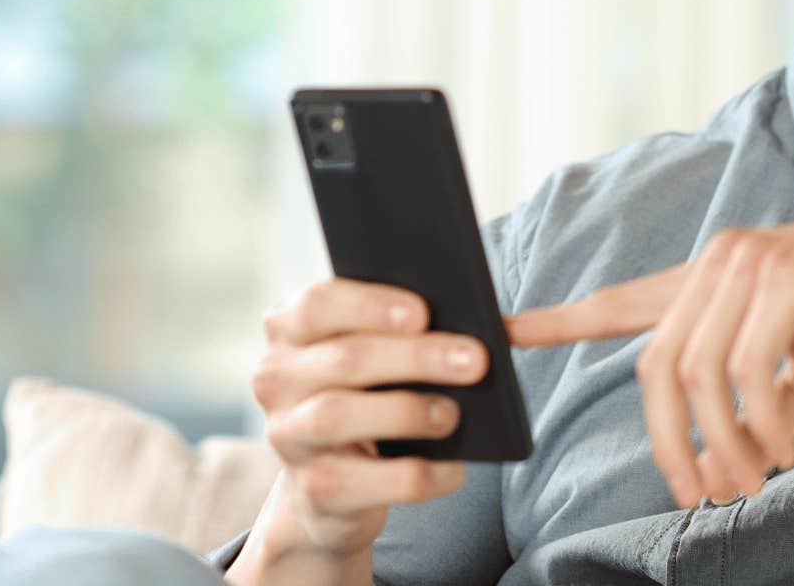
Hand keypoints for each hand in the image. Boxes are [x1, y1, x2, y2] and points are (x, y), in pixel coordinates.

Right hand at [237, 278, 490, 579]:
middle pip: (345, 359)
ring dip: (407, 412)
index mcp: (292, 330)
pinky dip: (418, 474)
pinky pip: (367, 482)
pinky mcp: (313, 489)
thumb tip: (517, 325)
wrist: (332, 489)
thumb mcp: (385, 356)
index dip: (370, 305)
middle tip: (475, 360)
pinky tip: (455, 468)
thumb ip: (428, 329)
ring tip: (453, 414)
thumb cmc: (371, 397)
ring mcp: (288, 436)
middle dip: (415, 358)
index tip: (423, 312)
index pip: (318, 303)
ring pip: (339, 416)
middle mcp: (276, 378)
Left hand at [505, 191, 793, 507]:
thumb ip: (763, 407)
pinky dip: (760, 422)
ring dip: (721, 443)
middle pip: (654, 368)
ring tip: (752, 481)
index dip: (560, 320)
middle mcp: (719, 262)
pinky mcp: (787, 277)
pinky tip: (785, 448)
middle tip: (703, 495)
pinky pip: (747, 369)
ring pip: (695, 375)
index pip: (624, 302)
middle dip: (670, 444)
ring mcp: (750, 264)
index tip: (502, 332)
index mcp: (715, 279)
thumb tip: (725, 462)